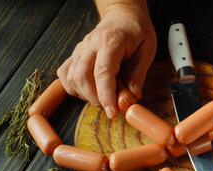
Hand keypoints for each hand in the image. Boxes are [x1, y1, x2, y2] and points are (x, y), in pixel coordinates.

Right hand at [57, 4, 156, 118]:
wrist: (123, 16)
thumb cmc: (136, 31)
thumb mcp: (147, 51)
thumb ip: (138, 75)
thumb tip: (131, 98)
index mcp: (111, 41)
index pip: (103, 72)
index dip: (106, 95)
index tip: (112, 112)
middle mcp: (90, 44)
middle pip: (82, 77)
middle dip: (96, 99)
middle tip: (112, 106)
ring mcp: (79, 49)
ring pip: (71, 78)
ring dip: (86, 95)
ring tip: (104, 95)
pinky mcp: (74, 55)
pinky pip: (65, 75)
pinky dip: (74, 88)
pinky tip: (90, 90)